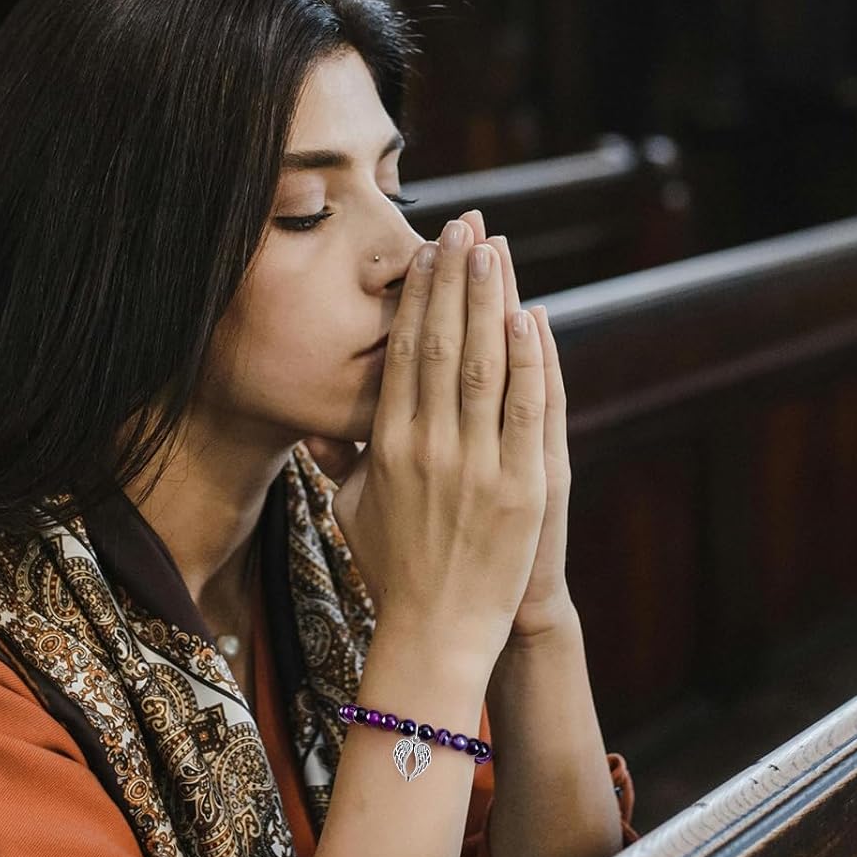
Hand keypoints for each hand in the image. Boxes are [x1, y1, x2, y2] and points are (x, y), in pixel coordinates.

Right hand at [324, 211, 573, 643]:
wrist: (437, 633)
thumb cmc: (393, 570)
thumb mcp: (353, 509)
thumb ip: (346, 457)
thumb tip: (326, 421)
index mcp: (386, 446)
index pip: (404, 353)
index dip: (418, 297)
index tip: (427, 252)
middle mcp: (428, 447)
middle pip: (443, 344)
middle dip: (453, 278)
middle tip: (463, 224)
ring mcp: (477, 466)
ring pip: (485, 365)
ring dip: (490, 300)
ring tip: (495, 247)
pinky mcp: (521, 488)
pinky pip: (526, 410)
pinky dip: (529, 360)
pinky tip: (529, 315)